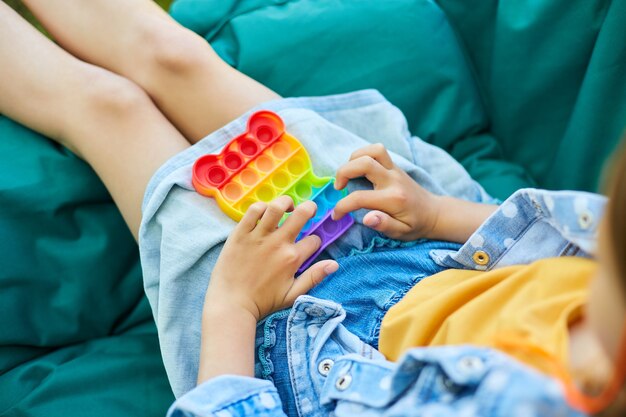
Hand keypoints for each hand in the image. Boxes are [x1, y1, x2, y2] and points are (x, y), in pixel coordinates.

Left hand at [205, 195, 338, 320]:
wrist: (231, 303)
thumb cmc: (262, 302)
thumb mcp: (293, 295)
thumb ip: (314, 277)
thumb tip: (335, 264)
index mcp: (292, 258)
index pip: (314, 241)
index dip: (315, 242)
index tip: (308, 246)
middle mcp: (278, 243)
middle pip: (302, 214)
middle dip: (310, 208)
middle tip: (309, 209)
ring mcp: (259, 236)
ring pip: (277, 207)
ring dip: (286, 202)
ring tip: (287, 206)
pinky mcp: (240, 233)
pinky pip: (253, 210)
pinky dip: (261, 206)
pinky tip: (264, 212)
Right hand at [332, 144, 440, 240]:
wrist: (434, 213)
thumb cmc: (415, 225)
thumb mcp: (401, 233)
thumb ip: (384, 225)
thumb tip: (367, 218)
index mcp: (393, 199)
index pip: (360, 198)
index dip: (342, 206)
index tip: (336, 215)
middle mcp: (393, 180)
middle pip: (365, 163)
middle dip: (344, 172)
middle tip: (339, 187)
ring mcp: (395, 170)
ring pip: (373, 150)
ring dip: (354, 158)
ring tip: (347, 174)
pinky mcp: (394, 166)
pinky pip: (377, 151)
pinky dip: (363, 154)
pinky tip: (357, 168)